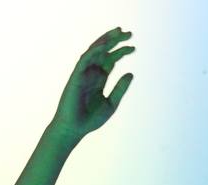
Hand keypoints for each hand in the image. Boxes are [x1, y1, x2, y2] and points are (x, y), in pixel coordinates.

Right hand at [51, 28, 134, 143]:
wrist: (74, 129)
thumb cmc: (90, 120)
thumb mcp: (111, 104)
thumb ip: (120, 89)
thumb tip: (131, 74)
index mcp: (99, 79)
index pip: (111, 59)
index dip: (121, 51)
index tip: (133, 48)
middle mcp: (91, 73)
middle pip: (103, 51)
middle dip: (115, 40)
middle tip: (129, 33)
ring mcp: (83, 73)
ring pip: (94, 51)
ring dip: (105, 40)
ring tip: (118, 32)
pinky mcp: (76, 76)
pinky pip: (84, 59)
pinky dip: (94, 50)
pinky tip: (105, 45)